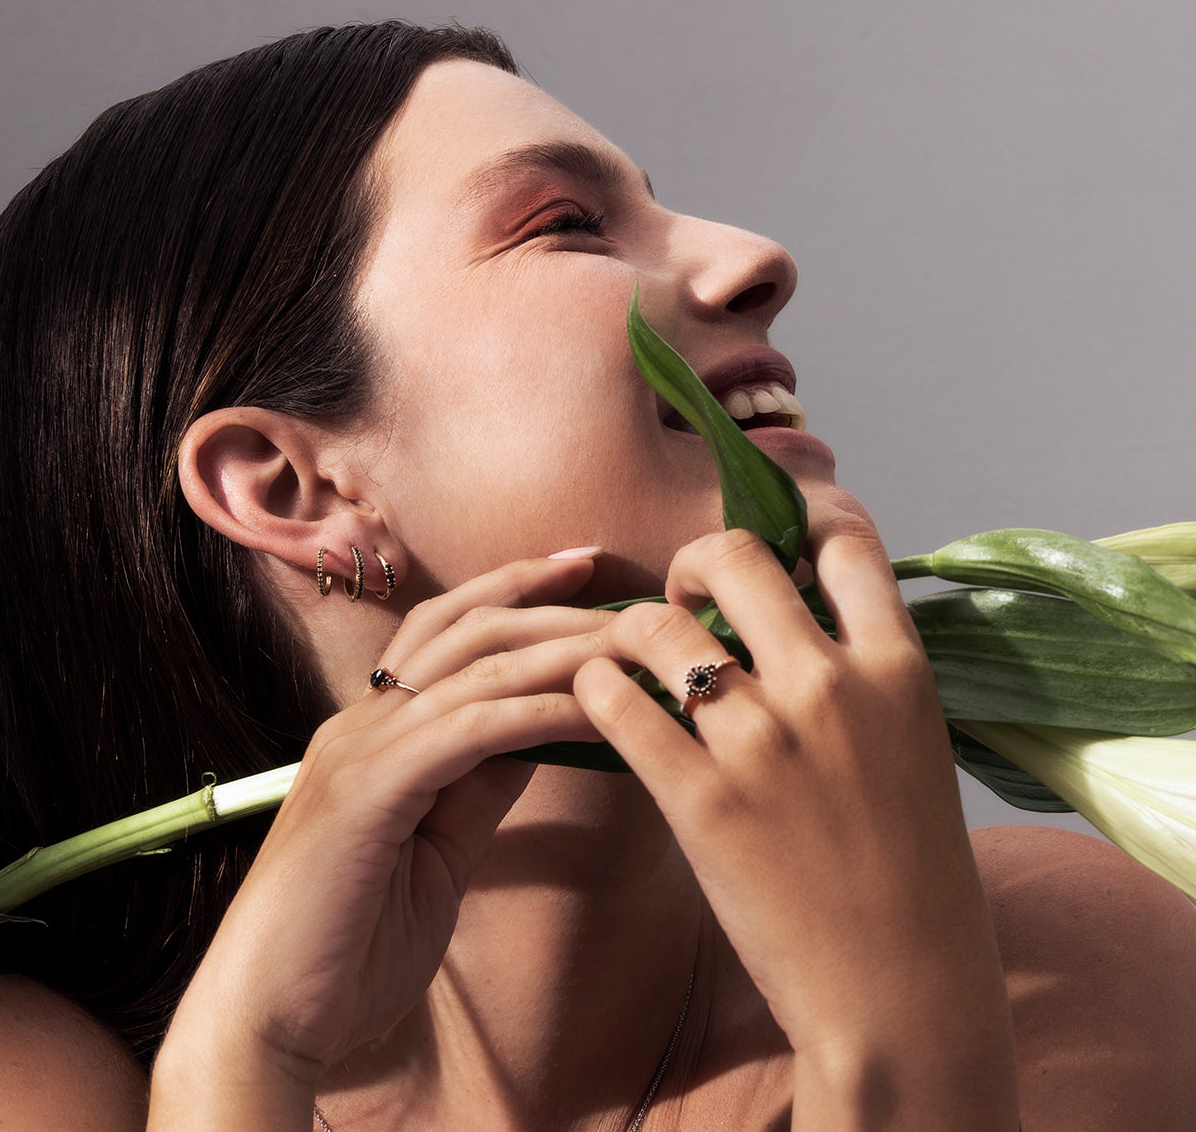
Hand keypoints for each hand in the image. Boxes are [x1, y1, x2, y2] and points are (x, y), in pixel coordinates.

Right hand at [151, 553, 610, 1121]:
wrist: (266, 1020)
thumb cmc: (349, 944)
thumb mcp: (438, 849)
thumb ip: (480, 785)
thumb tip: (541, 730)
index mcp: (373, 730)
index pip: (448, 631)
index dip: (516, 592)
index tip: (585, 572)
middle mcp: (363, 722)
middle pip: (466, 625)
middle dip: (550, 600)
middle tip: (626, 592)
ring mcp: (361, 750)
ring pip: (474, 665)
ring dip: (561, 647)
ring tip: (629, 640)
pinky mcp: (371, 791)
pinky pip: (470, 730)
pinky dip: (537, 712)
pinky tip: (593, 709)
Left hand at [574, 504, 1018, 1126]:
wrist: (902, 991)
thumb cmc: (914, 873)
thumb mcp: (912, 746)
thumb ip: (862, 672)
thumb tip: (793, 610)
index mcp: (897, 669)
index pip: (845, 538)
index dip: (801, 518)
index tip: (771, 538)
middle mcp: (829, 687)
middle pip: (734, 555)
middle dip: (694, 562)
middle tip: (684, 599)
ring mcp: (761, 741)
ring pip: (657, 625)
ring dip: (632, 628)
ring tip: (631, 655)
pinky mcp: (700, 799)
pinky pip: (617, 702)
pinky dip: (597, 687)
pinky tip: (602, 699)